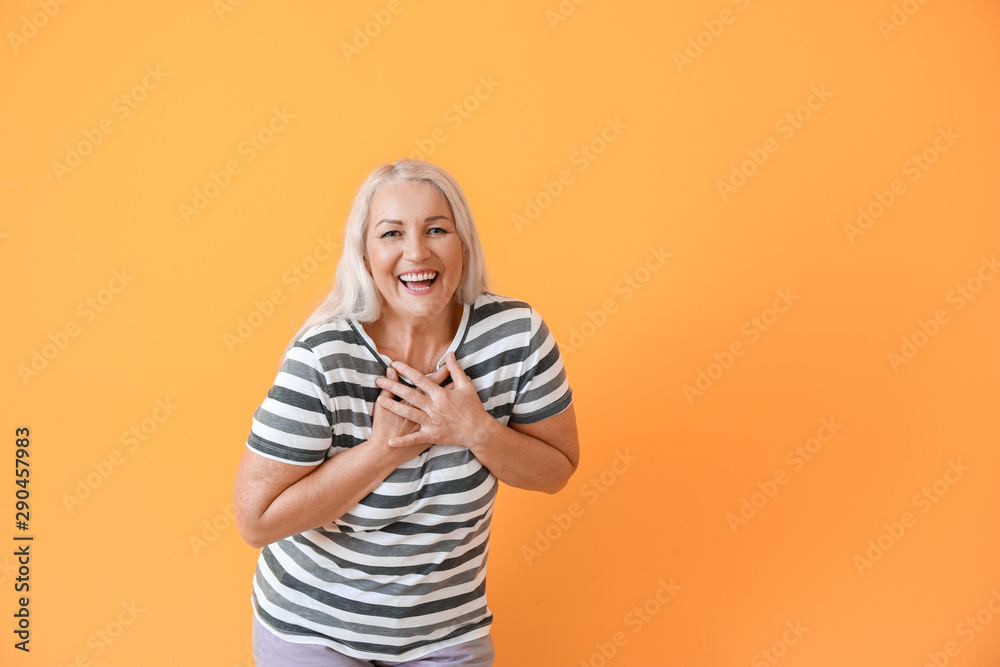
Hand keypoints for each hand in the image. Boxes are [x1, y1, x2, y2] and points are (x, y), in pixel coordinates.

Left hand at [374, 352, 492, 449]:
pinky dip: (402, 441)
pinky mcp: (432, 435)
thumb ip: (456, 370)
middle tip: (378, 380)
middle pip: (410, 394)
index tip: (393, 364)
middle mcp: (434, 407)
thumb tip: (450, 354)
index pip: (420, 379)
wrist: (478, 431)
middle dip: (393, 386)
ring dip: (393, 407)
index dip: (406, 371)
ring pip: (408, 413)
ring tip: (379, 401)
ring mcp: (432, 422)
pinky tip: (390, 441)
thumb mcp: (466, 386)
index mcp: (441, 394)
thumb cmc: (473, 408)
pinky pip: (414, 439)